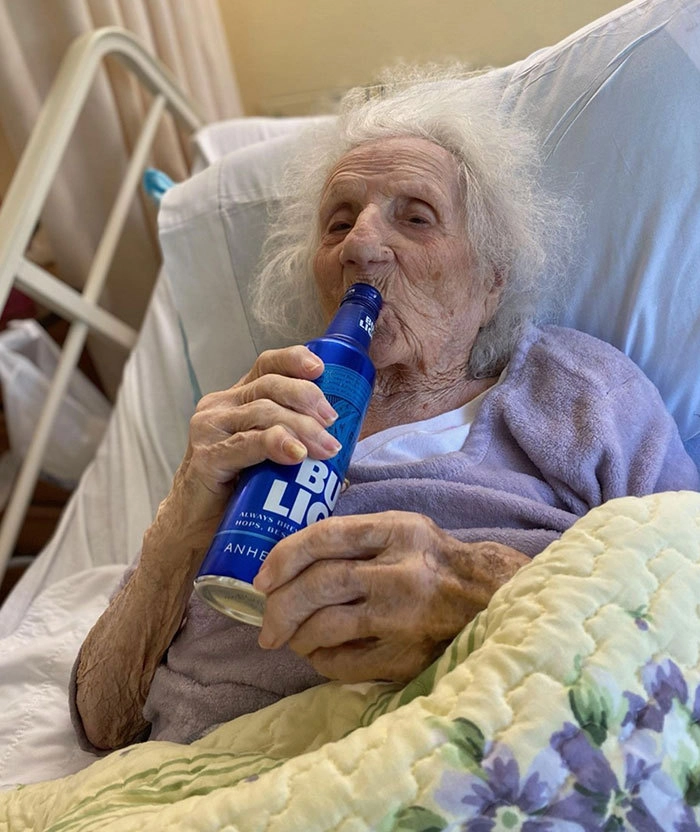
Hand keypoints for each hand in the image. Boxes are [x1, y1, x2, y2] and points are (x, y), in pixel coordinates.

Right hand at [182, 345, 341, 499]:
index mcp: (236, 401)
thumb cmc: (236, 494)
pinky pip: (247, 443)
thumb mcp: (267, 457)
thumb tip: (338, 445)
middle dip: (307, 399)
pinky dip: (275, 444)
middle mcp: (219, 408)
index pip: (266, 367)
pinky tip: (296, 453)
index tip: (321, 369)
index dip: (293, 360)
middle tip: (333, 421)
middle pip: (269, 386)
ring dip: (301, 427)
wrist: (195, 531)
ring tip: (325, 447)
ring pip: (263, 412)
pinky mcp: (206, 457)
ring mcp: (209, 431)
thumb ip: (293, 441)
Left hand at [254, 511, 528, 682]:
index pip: (326, 536)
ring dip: (296, 635)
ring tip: (288, 639)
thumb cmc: (434, 561)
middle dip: (280, 606)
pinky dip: (321, 659)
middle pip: (319, 585)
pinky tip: (317, 654)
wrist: (489, 598)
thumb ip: (355, 535)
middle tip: (266, 623)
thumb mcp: (402, 529)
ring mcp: (403, 617)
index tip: (262, 578)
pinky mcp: (407, 655)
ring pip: (326, 626)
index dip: (284, 556)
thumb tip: (291, 556)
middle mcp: (399, 572)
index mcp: (396, 532)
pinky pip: (345, 662)